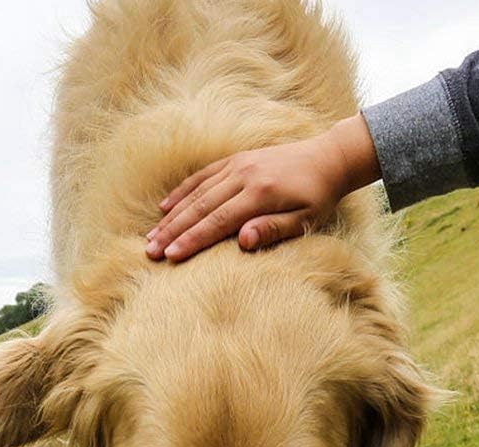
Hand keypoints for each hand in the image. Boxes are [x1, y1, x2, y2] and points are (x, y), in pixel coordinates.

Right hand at [145, 113, 380, 262]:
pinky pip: (203, 176)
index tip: (171, 256)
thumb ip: (273, 229)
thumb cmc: (318, 197)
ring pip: (197, 192)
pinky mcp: (236, 160)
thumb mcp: (305, 220)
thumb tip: (243, 241)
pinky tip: (166, 206)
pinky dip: (182, 191)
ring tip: (152, 235)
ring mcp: (238, 165)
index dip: (192, 240)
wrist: (328, 158)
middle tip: (150, 251)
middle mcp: (244, 176)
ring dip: (172, 215)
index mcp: (260, 194)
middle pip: (200, 207)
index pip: (218, 221)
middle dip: (173, 231)